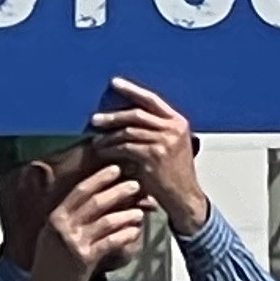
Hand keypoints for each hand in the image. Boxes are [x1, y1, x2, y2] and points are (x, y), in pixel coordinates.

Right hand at [29, 167, 149, 280]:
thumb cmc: (51, 264)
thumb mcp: (55, 236)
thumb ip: (72, 219)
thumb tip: (99, 202)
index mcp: (55, 217)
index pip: (80, 190)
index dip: (99, 178)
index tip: (116, 169)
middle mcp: (62, 226)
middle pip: (96, 201)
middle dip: (118, 190)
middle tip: (136, 184)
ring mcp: (73, 242)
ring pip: (106, 220)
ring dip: (126, 213)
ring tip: (140, 211)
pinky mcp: (83, 258)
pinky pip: (110, 242)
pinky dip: (125, 234)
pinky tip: (135, 231)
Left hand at [90, 80, 208, 236]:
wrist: (184, 197)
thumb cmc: (174, 175)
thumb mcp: (170, 147)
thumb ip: (154, 132)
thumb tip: (124, 122)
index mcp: (178, 122)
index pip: (152, 100)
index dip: (132, 90)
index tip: (115, 83)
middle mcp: (173, 128)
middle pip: (137, 114)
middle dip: (113, 116)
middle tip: (95, 119)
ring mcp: (165, 141)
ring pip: (129, 131)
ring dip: (109, 135)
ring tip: (97, 140)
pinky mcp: (154, 155)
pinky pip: (126, 147)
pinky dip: (112, 148)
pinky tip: (103, 151)